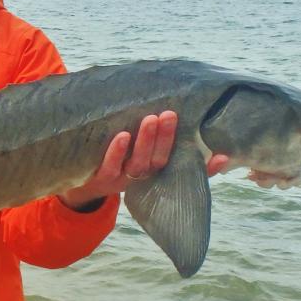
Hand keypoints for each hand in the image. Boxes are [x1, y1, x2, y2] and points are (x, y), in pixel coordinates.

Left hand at [58, 111, 229, 210]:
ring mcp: (120, 180)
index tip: (222, 156)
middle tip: (170, 114)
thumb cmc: (114, 163)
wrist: (78, 185)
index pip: (181, 169)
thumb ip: (158, 145)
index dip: (204, 169)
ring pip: (137, 163)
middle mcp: (140, 179)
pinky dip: (116, 152)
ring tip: (151, 119)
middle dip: (166, 138)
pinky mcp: (99, 179)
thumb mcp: (136, 156)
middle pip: (158, 161)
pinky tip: (122, 135)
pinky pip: (109, 166)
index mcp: (153, 174)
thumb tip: (184, 131)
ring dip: (146, 142)